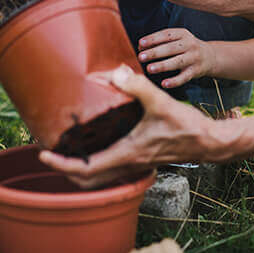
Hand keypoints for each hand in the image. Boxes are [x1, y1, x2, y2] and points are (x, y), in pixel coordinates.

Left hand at [39, 65, 223, 187]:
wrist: (210, 142)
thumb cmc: (187, 126)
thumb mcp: (161, 102)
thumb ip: (138, 86)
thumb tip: (116, 72)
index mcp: (127, 154)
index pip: (85, 169)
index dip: (61, 165)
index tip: (44, 154)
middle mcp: (128, 164)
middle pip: (87, 180)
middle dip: (65, 170)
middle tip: (49, 152)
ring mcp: (134, 165)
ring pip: (99, 178)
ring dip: (79, 169)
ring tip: (66, 149)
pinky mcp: (141, 160)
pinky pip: (111, 170)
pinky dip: (95, 164)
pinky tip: (95, 144)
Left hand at [137, 28, 215, 88]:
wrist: (210, 56)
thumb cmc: (186, 47)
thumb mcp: (177, 39)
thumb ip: (161, 42)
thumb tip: (140, 47)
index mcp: (182, 34)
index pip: (166, 35)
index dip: (153, 39)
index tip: (140, 43)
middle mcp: (189, 44)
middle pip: (170, 48)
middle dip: (155, 53)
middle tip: (141, 57)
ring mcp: (193, 58)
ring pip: (177, 62)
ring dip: (162, 65)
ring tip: (149, 69)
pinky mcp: (196, 71)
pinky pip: (184, 77)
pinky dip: (174, 81)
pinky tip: (164, 84)